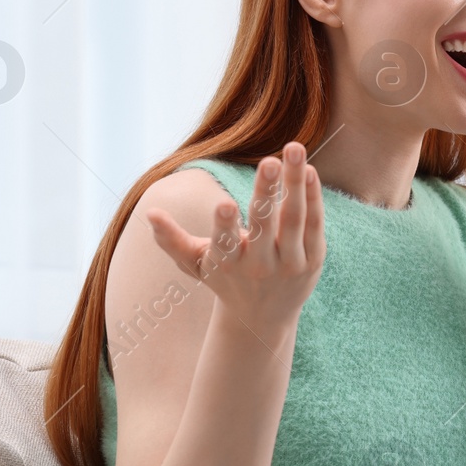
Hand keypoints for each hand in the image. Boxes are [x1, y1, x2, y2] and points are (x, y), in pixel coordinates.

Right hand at [143, 141, 325, 330]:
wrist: (264, 317)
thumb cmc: (225, 279)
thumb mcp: (195, 263)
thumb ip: (171, 240)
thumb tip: (151, 213)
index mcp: (227, 263)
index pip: (225, 242)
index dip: (224, 225)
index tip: (224, 203)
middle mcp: (260, 265)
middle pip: (265, 225)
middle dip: (266, 192)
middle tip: (269, 161)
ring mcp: (289, 263)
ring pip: (293, 219)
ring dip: (295, 183)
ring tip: (294, 149)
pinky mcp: (312, 259)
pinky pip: (314, 224)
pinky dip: (313, 197)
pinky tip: (310, 170)